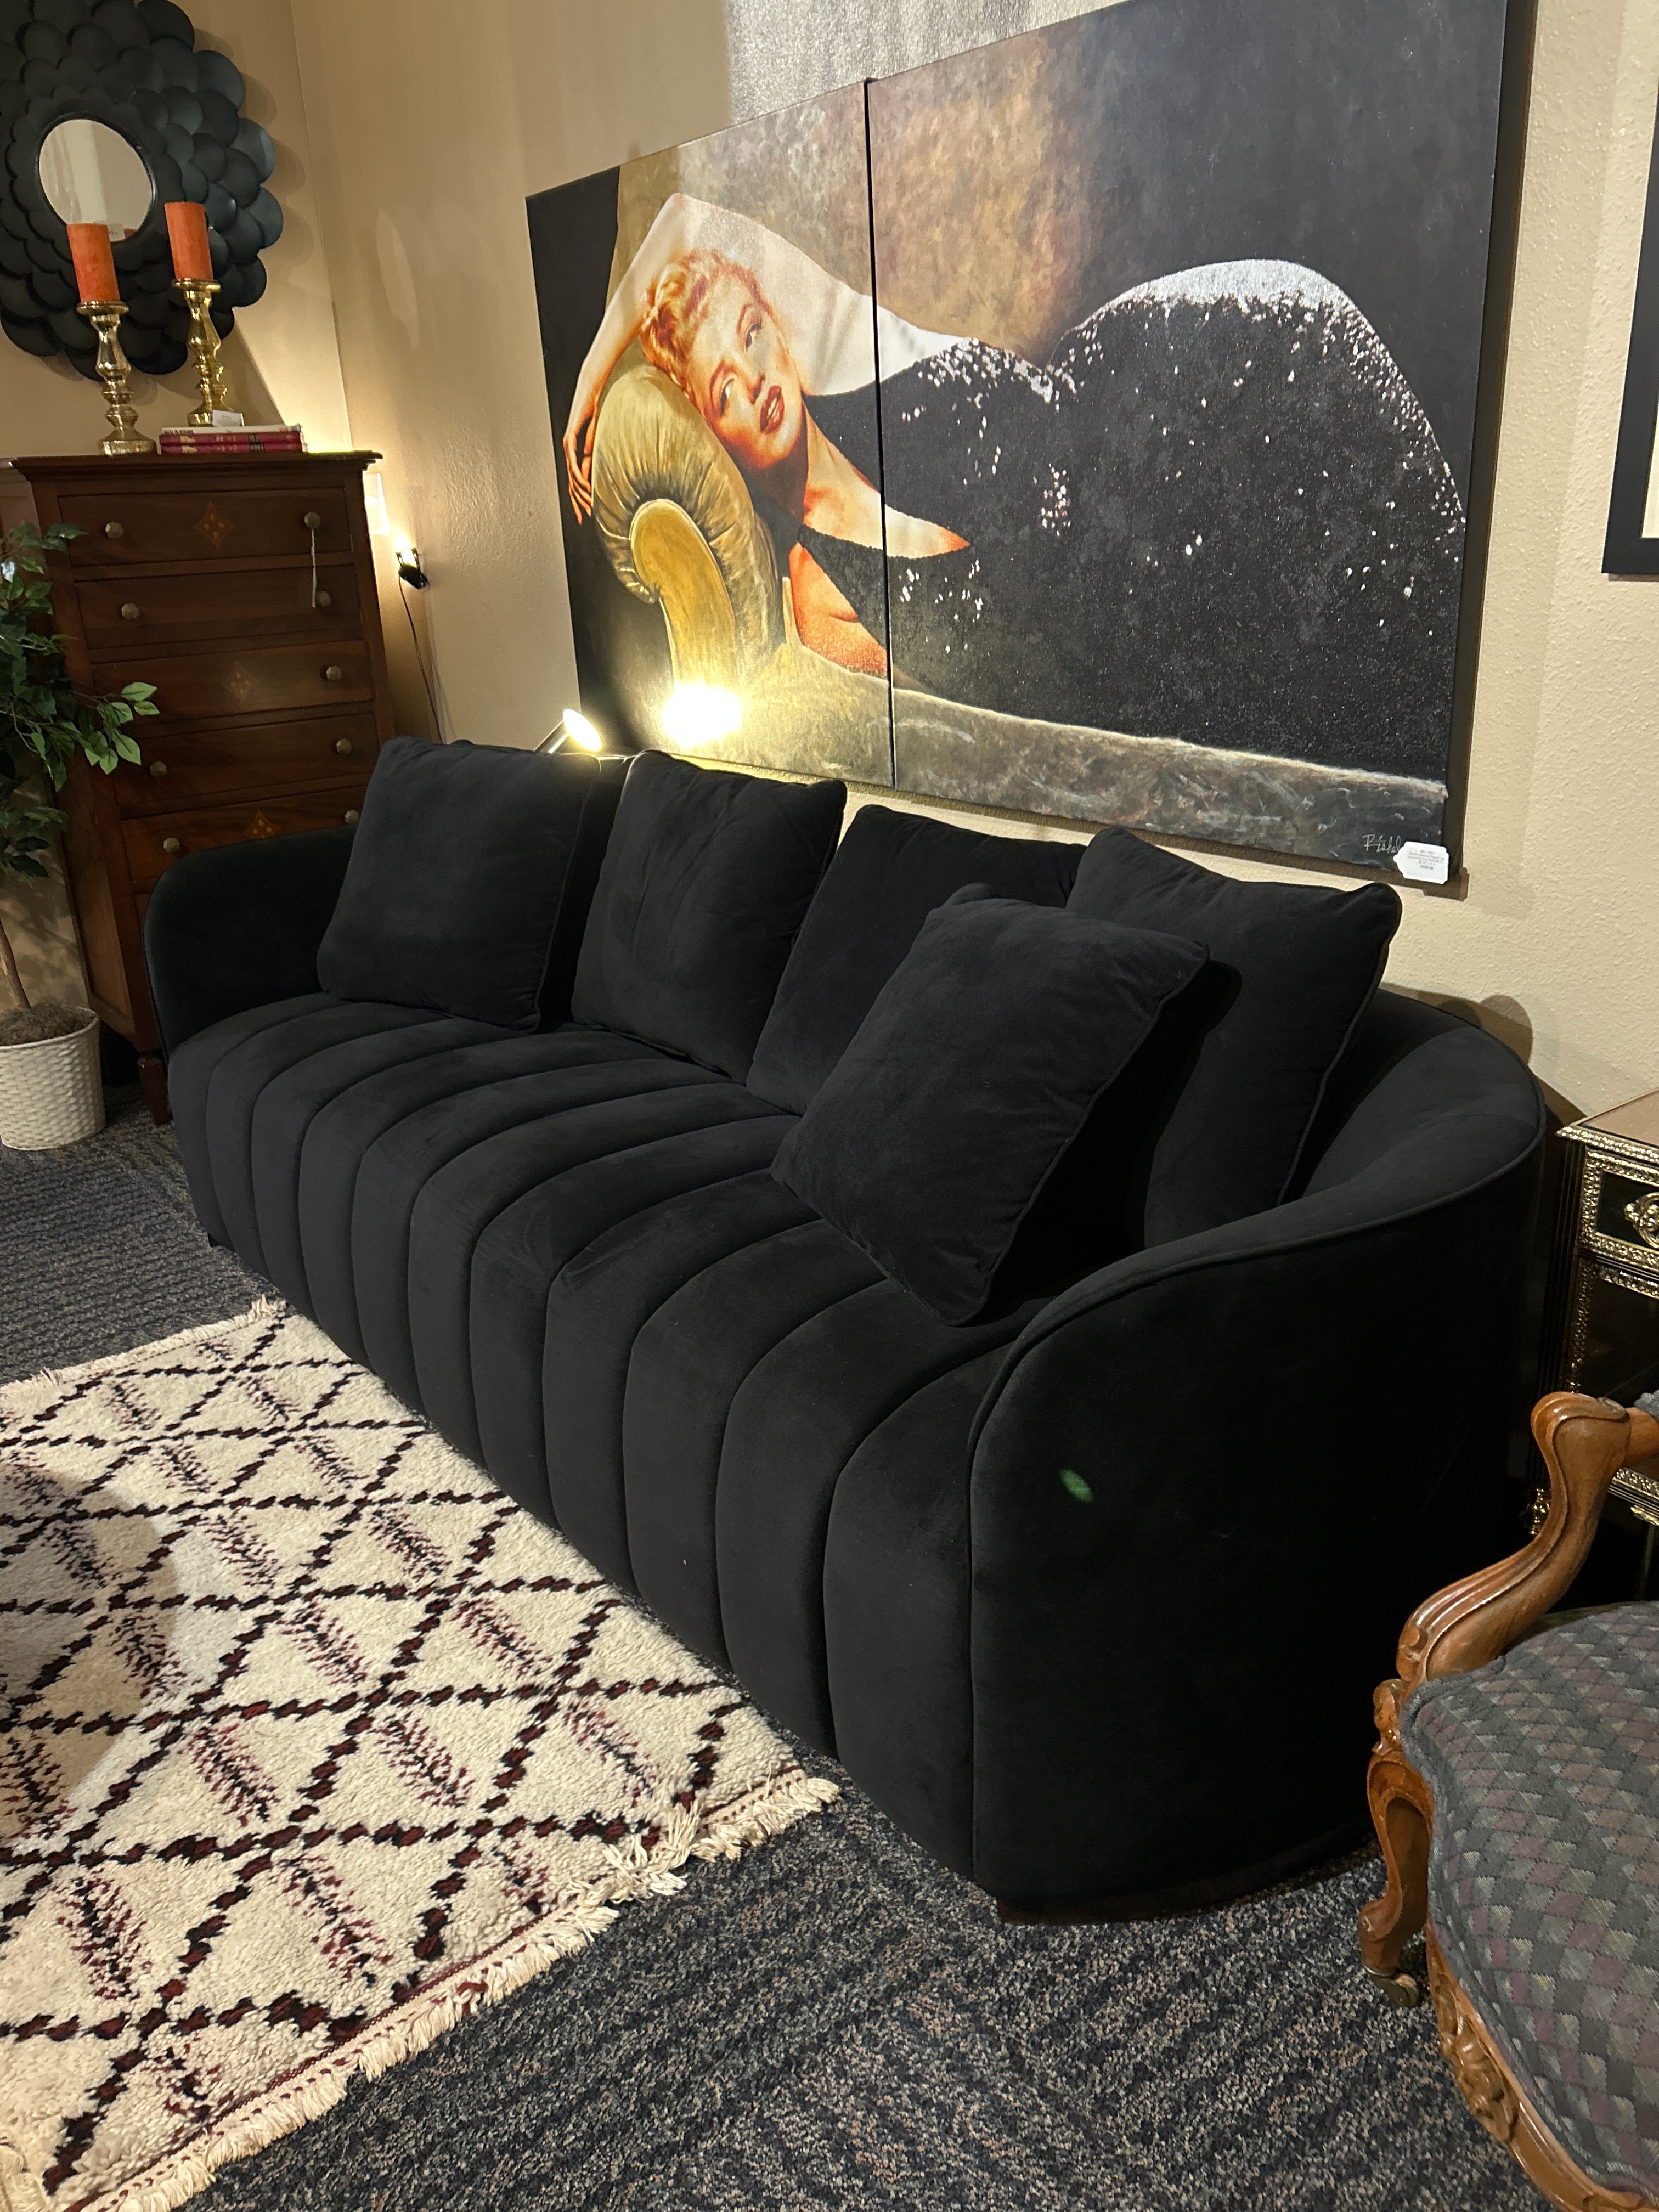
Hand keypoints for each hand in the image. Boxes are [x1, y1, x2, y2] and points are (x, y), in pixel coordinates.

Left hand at [563, 380, 598, 522]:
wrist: (592, 391)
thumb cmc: (600, 411)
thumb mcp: (604, 439)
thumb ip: (602, 453)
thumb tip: (607, 470)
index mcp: (580, 453)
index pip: (578, 481)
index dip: (581, 499)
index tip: (587, 514)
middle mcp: (572, 452)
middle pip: (571, 483)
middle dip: (578, 502)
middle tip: (585, 517)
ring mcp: (569, 445)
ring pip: (571, 475)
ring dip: (579, 493)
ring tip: (588, 505)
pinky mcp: (570, 437)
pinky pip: (573, 461)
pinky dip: (578, 475)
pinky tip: (584, 486)